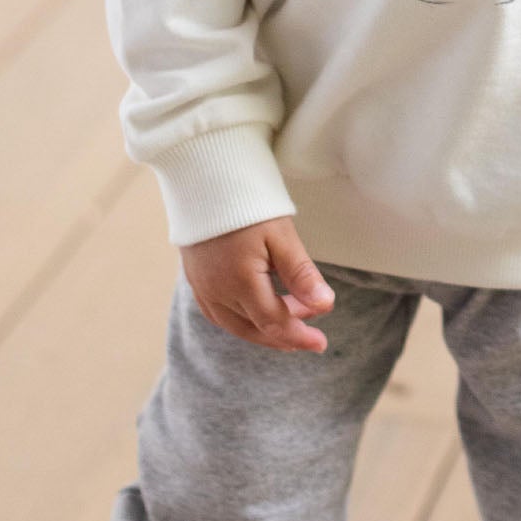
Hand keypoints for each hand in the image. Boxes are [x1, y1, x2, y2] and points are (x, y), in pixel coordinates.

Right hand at [179, 214, 334, 351]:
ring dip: (264, 328)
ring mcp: (202, 288)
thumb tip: (325, 306)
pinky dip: (242, 319)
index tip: (321, 343)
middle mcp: (216, 293)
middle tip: (312, 332)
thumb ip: (301, 274)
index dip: (299, 336)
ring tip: (292, 320)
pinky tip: (258, 310)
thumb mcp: (282, 236)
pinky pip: (219, 313)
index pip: (274, 323)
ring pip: (235, 325)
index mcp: (239, 283)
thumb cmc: (247, 203)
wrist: (204, 178)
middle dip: (285, 334)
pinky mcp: (196, 279)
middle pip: (254, 329)